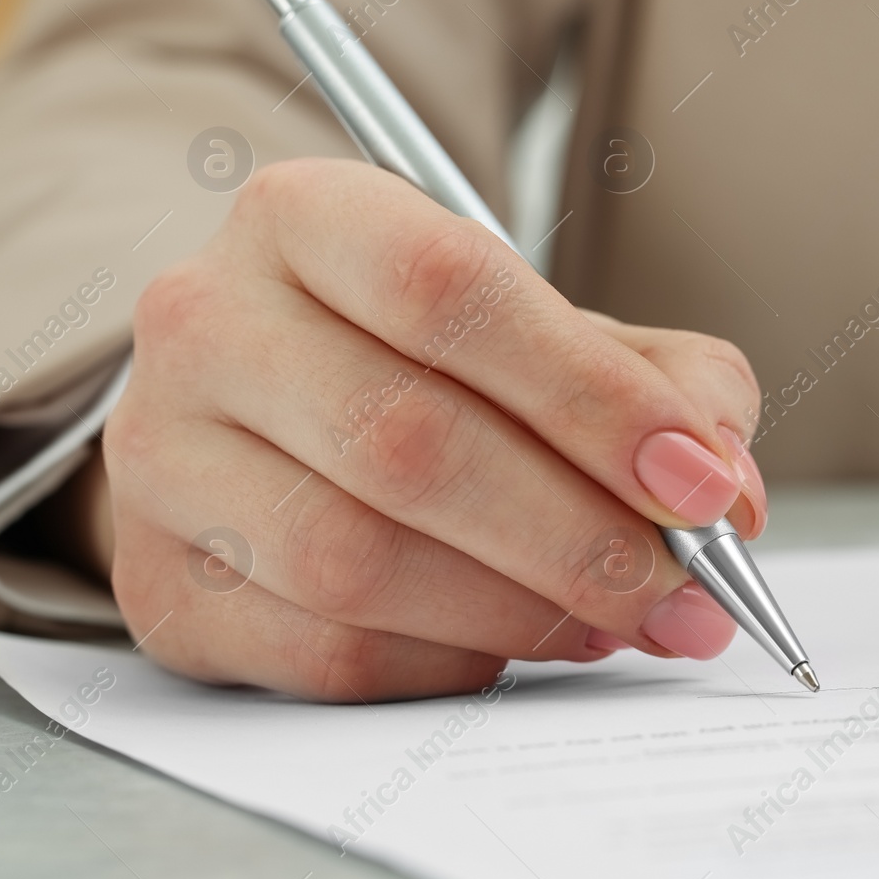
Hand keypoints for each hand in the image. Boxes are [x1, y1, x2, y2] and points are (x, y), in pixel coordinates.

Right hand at [94, 158, 767, 700]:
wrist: (250, 420)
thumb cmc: (409, 363)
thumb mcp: (534, 329)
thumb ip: (650, 379)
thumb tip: (723, 490)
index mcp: (300, 215)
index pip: (447, 288)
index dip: (589, 394)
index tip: (697, 480)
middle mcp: (203, 321)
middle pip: (404, 440)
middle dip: (574, 534)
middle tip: (681, 590)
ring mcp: (158, 455)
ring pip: (354, 560)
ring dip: (517, 612)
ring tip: (608, 618)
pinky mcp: (155, 579)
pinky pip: (319, 651)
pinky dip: (443, 663)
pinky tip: (500, 643)